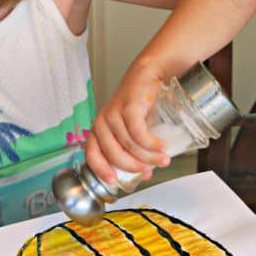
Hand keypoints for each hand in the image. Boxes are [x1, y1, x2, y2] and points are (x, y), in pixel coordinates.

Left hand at [85, 61, 170, 184]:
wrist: (149, 74)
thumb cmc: (141, 103)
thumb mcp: (134, 131)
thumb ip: (136, 152)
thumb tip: (145, 174)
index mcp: (98, 130)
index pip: (92, 155)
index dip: (101, 170)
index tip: (114, 182)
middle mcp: (102, 122)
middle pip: (113, 154)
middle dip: (133, 166)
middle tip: (150, 171)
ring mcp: (114, 113)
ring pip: (128, 145)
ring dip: (148, 156)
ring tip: (163, 159)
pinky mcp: (129, 106)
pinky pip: (137, 132)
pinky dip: (151, 143)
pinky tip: (161, 146)